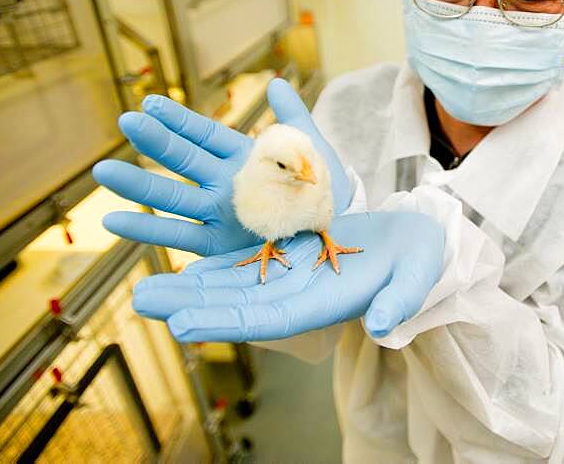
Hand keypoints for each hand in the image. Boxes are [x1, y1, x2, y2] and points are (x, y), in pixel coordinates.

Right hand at [92, 79, 352, 255]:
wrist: (336, 236)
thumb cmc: (323, 193)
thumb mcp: (313, 151)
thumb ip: (293, 118)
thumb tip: (276, 83)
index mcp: (243, 158)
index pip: (204, 134)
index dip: (179, 120)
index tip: (150, 103)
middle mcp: (224, 184)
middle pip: (183, 160)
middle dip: (155, 142)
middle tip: (125, 121)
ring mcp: (218, 214)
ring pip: (171, 197)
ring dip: (138, 185)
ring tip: (103, 171)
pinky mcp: (217, 245)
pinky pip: (179, 236)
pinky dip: (147, 230)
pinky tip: (114, 220)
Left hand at [132, 211, 444, 340]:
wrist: (416, 240)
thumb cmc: (421, 257)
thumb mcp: (419, 274)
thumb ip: (400, 300)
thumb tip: (379, 324)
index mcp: (325, 305)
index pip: (267, 319)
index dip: (224, 321)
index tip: (183, 324)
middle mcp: (300, 297)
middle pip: (237, 305)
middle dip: (189, 305)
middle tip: (142, 301)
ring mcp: (293, 280)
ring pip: (234, 287)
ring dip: (191, 290)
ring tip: (147, 290)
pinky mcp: (292, 260)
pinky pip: (248, 268)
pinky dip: (216, 270)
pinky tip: (185, 270)